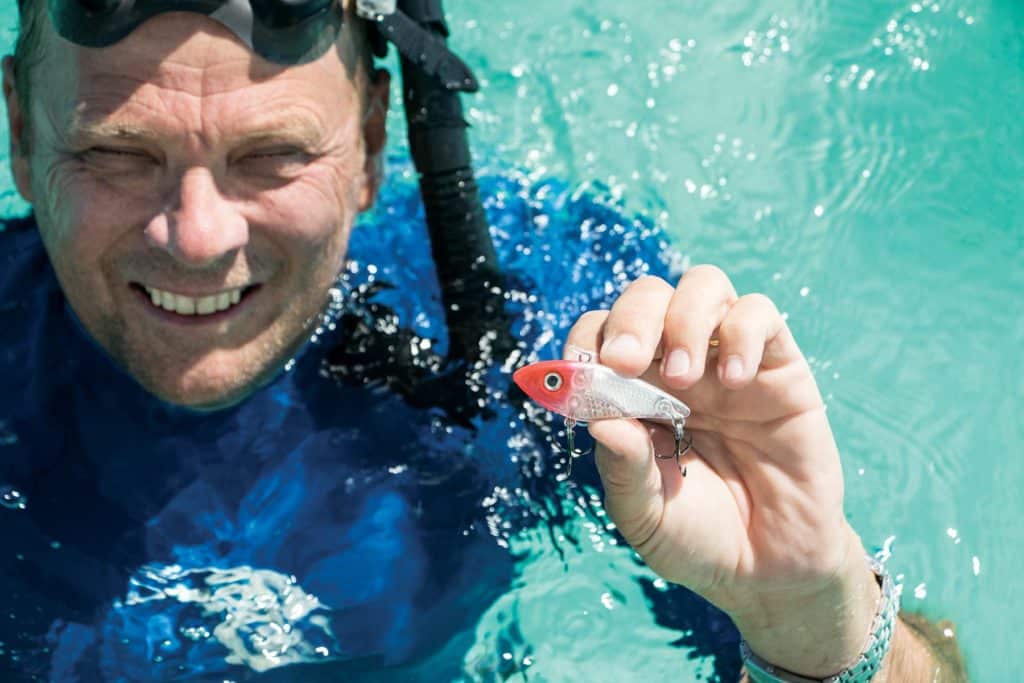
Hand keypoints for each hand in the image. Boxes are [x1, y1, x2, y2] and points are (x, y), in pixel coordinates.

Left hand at [566, 266, 880, 676]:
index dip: (586, 338)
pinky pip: (762, 315)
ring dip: (684, 319)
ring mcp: (727, 361)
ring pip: (703, 286)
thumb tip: (598, 419)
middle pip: (648, 296)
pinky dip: (744, 332)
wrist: (769, 570)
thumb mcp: (644, 515)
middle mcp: (676, 365)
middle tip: (626, 362)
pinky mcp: (780, 368)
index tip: (581, 369)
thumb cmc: (696, 537)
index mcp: (632, 392)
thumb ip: (623, 469)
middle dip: (631, 318)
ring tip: (685, 379)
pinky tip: (736, 380)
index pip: (599, 334)